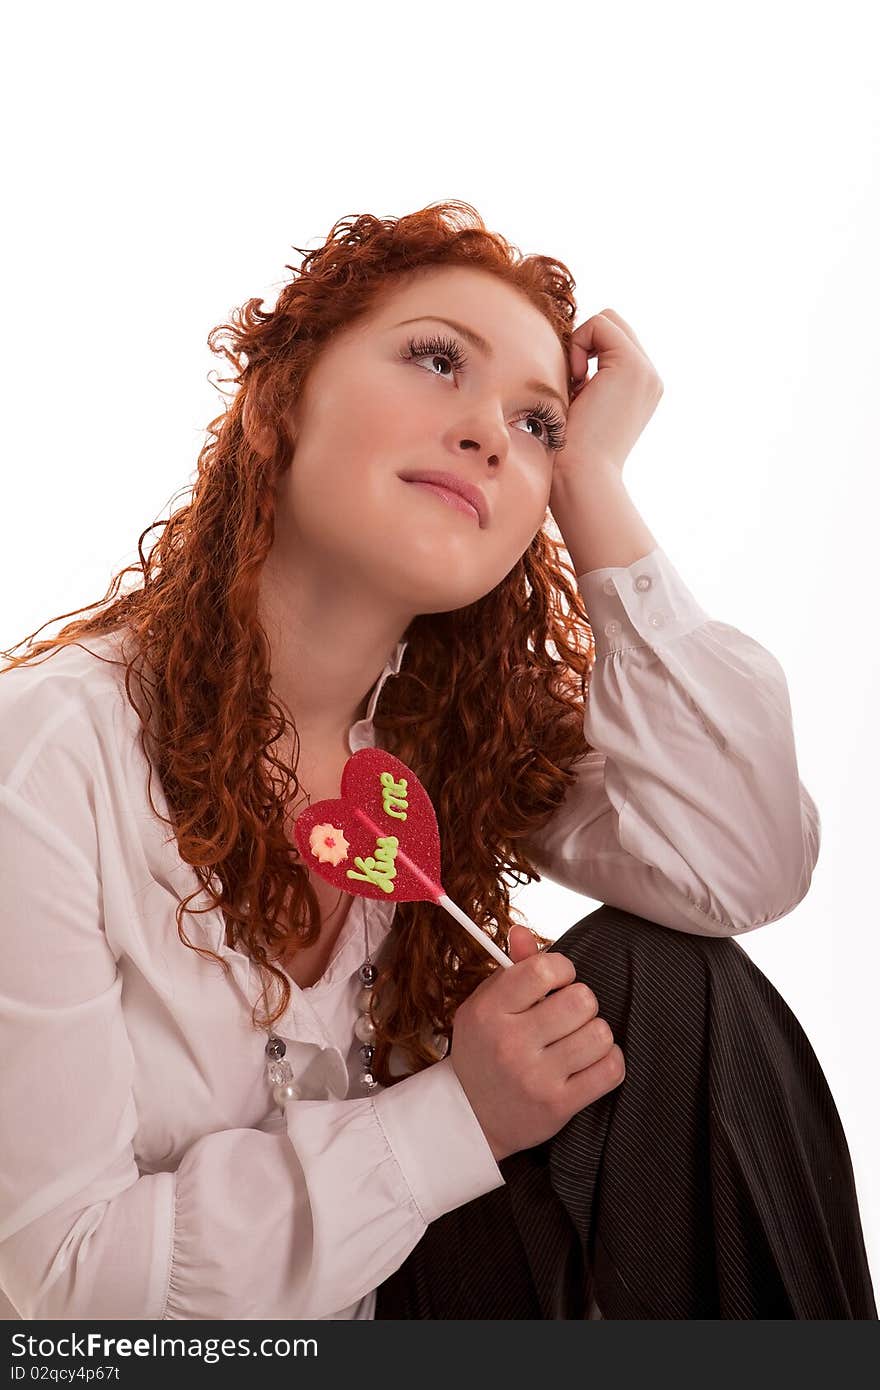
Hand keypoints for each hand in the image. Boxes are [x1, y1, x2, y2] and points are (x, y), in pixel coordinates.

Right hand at [449, 924, 624, 1162]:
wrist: (470, 1118)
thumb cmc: (484, 1052)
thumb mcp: (485, 1006)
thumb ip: (510, 969)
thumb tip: (523, 932)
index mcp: (490, 1011)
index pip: (544, 969)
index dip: (563, 969)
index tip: (559, 981)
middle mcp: (511, 1044)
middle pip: (580, 1000)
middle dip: (582, 1002)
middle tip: (569, 1014)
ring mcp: (536, 1077)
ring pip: (600, 1034)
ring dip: (595, 1033)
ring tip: (578, 1039)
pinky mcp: (559, 1105)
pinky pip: (611, 1070)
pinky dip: (609, 1061)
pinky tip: (591, 1061)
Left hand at [552, 307, 663, 487]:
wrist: (582, 476)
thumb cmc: (569, 452)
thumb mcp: (579, 407)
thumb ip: (585, 379)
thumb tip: (568, 351)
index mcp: (640, 387)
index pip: (613, 340)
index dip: (585, 351)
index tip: (573, 387)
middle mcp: (650, 377)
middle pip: (612, 323)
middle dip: (585, 343)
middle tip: (573, 383)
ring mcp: (646, 371)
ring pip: (606, 319)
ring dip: (581, 344)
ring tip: (576, 384)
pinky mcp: (632, 365)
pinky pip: (599, 324)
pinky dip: (579, 345)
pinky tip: (577, 381)